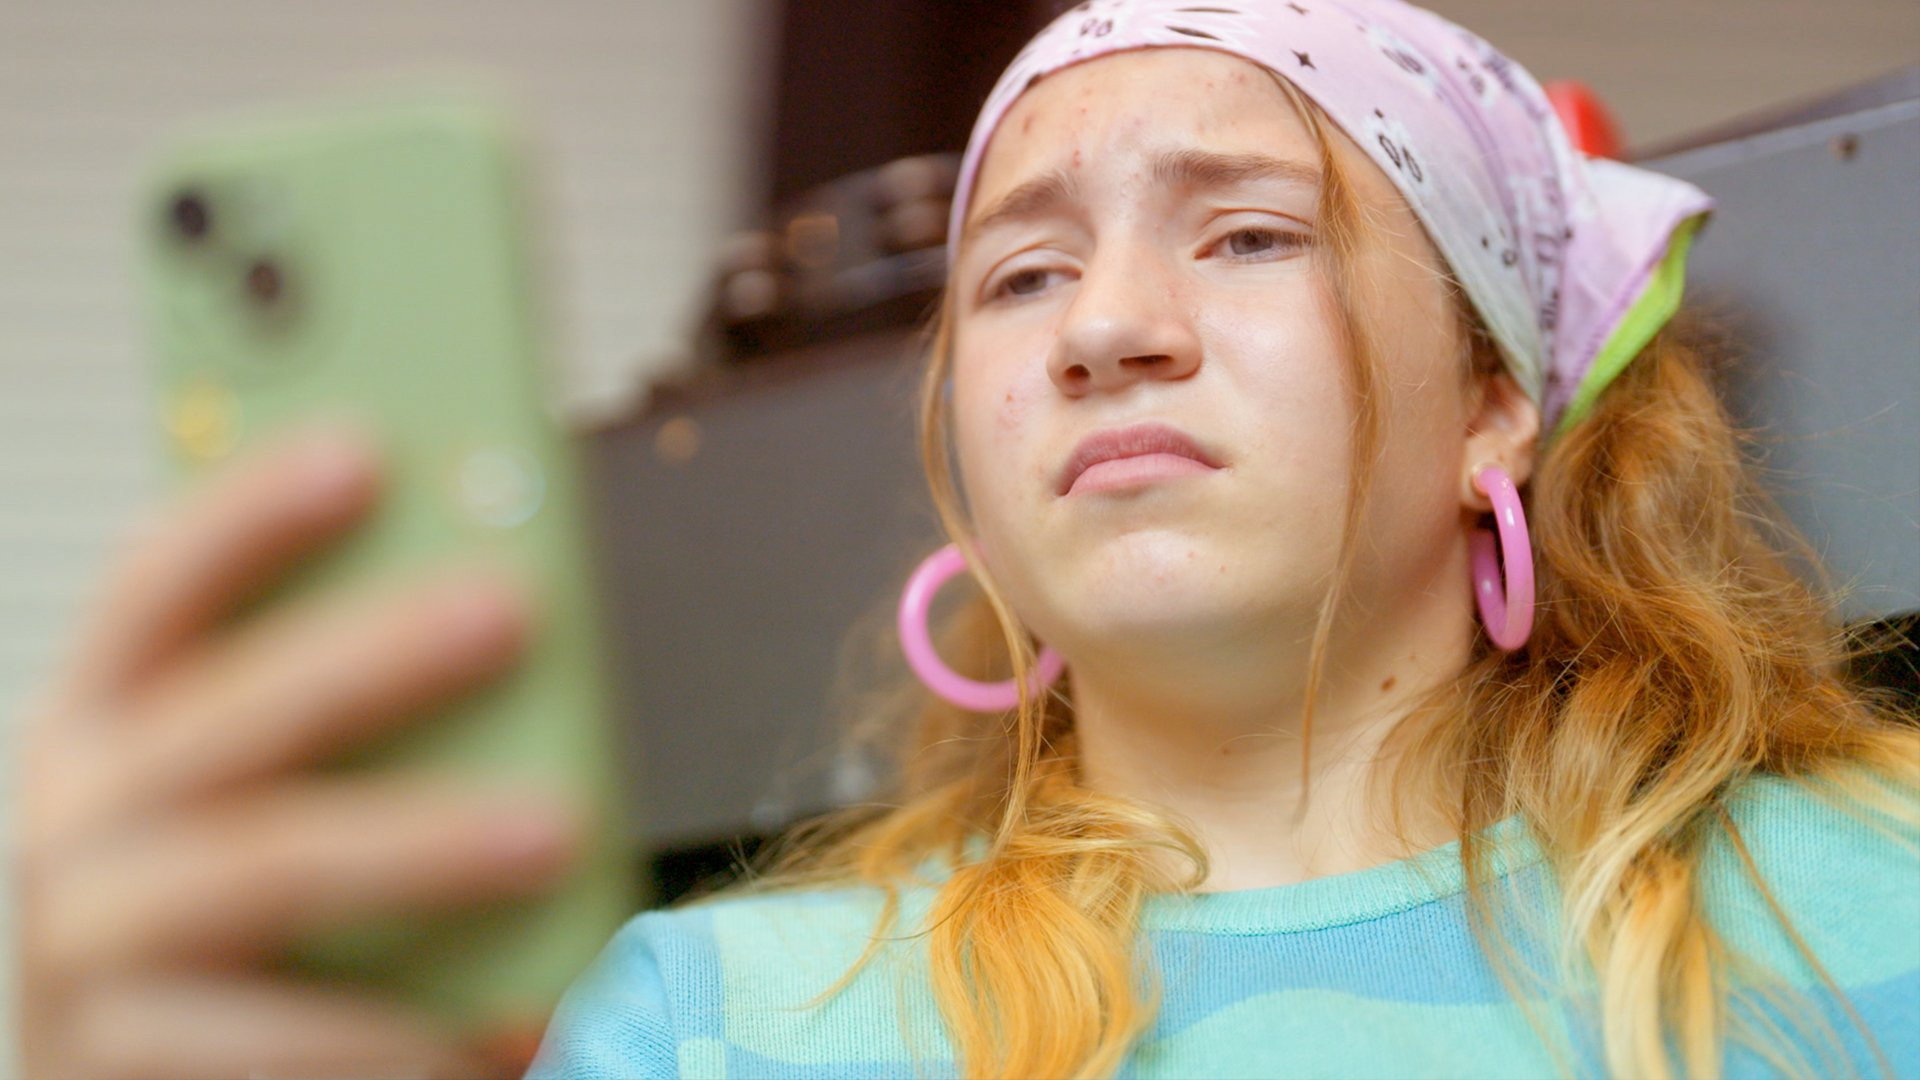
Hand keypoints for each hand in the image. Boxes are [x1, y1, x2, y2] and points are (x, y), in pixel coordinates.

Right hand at [14, 421, 579, 1078]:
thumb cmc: (239, 935)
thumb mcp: (255, 804)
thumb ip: (331, 719)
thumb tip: (498, 600)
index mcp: (98, 729)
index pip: (152, 588)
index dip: (248, 514)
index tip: (364, 448)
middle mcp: (64, 827)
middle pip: (227, 716)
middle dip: (372, 653)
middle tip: (511, 608)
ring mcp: (76, 954)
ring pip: (266, 865)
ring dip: (420, 840)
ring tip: (557, 830)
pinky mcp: (112, 1070)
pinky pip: (280, 1042)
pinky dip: (404, 1029)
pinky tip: (516, 1017)